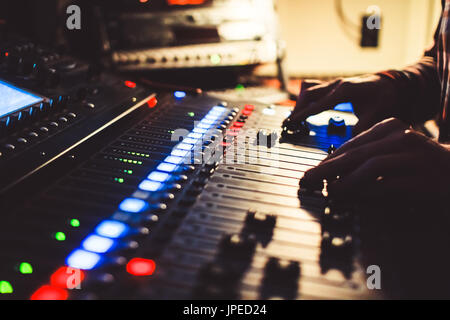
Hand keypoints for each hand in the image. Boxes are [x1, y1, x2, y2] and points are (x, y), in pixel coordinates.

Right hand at [285, 75, 400, 133]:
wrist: (391, 84)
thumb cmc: (384, 97)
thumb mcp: (376, 114)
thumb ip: (362, 128)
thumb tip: (350, 143)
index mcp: (344, 91)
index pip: (317, 104)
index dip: (303, 113)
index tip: (292, 122)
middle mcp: (336, 84)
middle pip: (308, 94)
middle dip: (297, 108)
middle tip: (290, 122)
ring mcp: (334, 83)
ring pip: (309, 89)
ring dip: (301, 102)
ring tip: (295, 116)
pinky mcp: (334, 85)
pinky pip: (315, 89)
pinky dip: (307, 98)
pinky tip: (306, 108)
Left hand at [302, 118, 449, 201]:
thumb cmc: (418, 165)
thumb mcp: (391, 154)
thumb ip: (365, 158)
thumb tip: (331, 172)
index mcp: (391, 128)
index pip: (352, 144)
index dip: (329, 159)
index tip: (312, 172)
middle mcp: (403, 138)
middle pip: (356, 153)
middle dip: (327, 168)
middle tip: (309, 180)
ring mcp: (415, 157)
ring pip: (372, 165)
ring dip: (346, 180)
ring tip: (331, 191)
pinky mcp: (424, 180)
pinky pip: (390, 184)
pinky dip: (368, 191)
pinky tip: (355, 197)